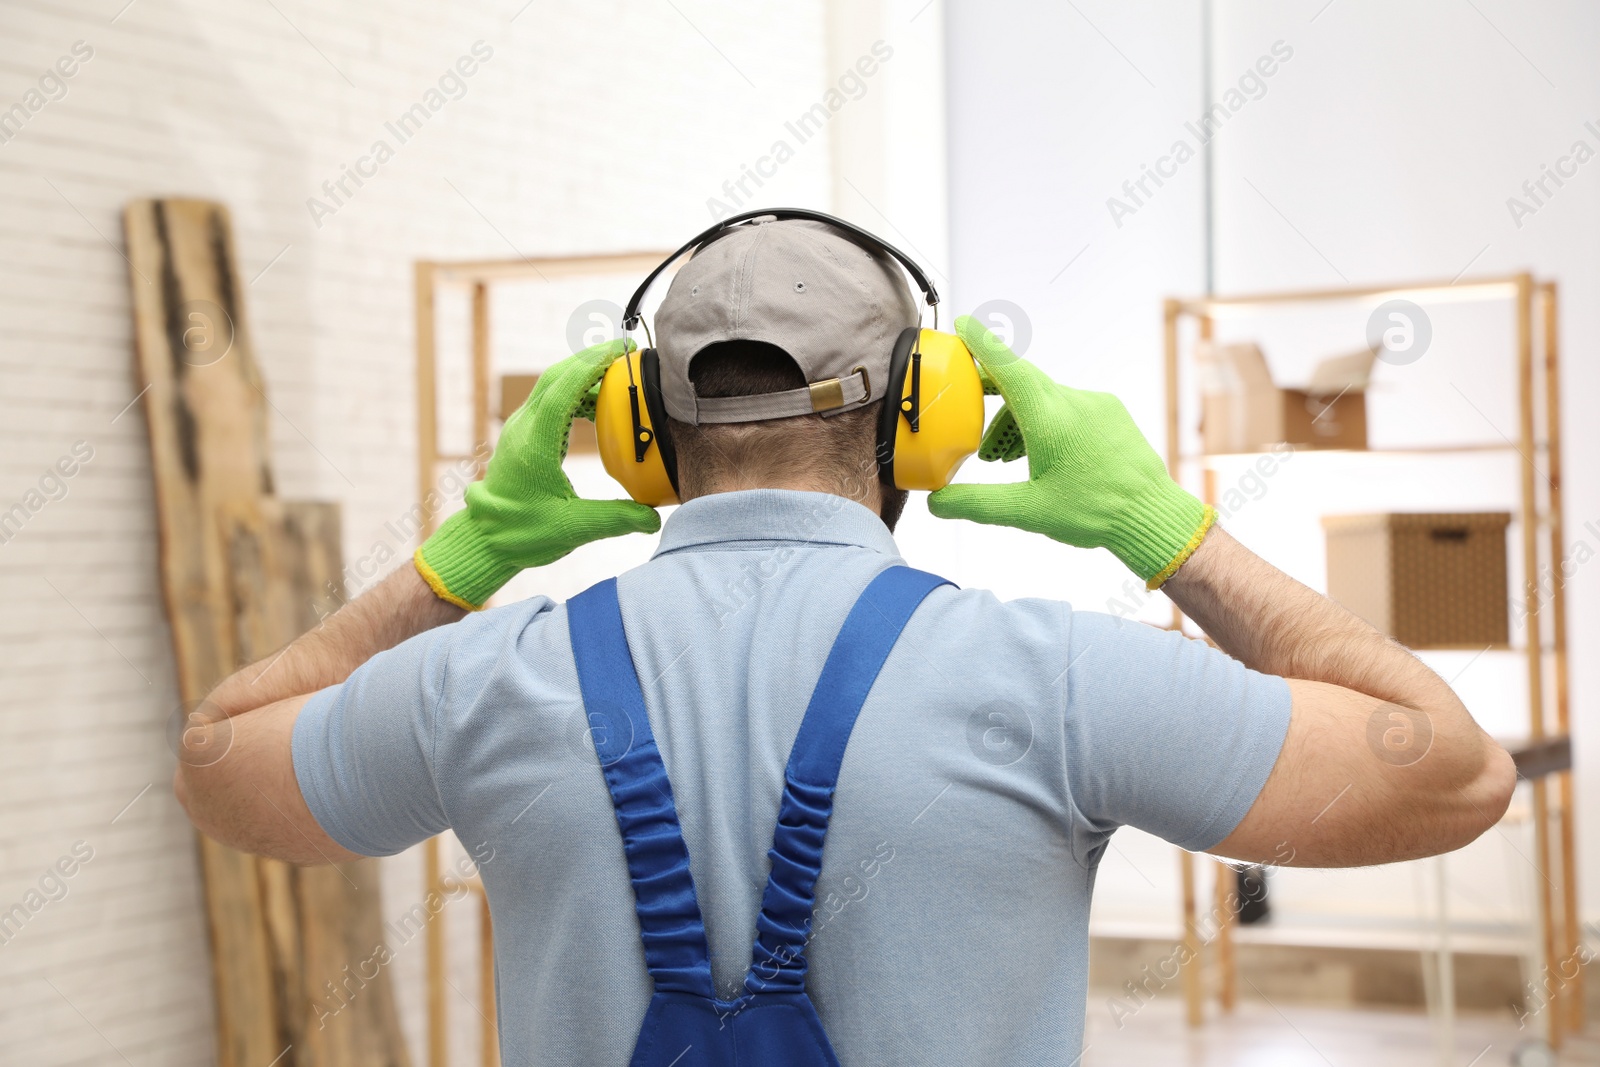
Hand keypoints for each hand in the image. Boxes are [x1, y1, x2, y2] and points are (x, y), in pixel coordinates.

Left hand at [415, 339, 660, 608]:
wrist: (484, 539)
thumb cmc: (520, 534)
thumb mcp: (572, 529)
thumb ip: (615, 520)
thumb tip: (654, 519)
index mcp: (534, 444)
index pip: (563, 390)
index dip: (592, 366)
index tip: (621, 351)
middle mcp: (524, 428)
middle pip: (556, 376)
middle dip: (591, 359)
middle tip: (626, 353)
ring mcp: (521, 429)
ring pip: (552, 385)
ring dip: (583, 375)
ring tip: (618, 377)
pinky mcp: (524, 435)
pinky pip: (550, 401)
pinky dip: (576, 393)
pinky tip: (599, 406)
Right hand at [927, 316, 1213, 586]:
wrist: (1152, 515)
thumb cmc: (1095, 512)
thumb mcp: (1027, 512)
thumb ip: (976, 504)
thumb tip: (936, 503)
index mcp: (1049, 420)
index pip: (1008, 367)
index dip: (981, 344)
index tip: (963, 323)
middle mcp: (1073, 402)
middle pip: (1021, 381)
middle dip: (991, 389)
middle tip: (966, 402)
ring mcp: (1096, 404)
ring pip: (1044, 397)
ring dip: (1018, 418)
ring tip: (1004, 457)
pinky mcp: (1111, 413)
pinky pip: (1069, 405)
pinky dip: (1045, 420)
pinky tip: (1041, 454)